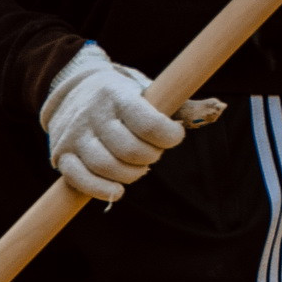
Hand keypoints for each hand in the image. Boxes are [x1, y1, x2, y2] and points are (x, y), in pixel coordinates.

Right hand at [40, 42, 186, 201]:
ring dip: (130, 176)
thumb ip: (175, 102)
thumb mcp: (144, 89)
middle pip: (129, 150)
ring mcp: (75, 136)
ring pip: (107, 167)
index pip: (148, 123)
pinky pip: (79, 179)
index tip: (174, 137)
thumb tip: (219, 110)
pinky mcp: (61, 154)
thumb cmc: (119, 95)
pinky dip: (101, 189)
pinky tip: (117, 192)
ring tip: (137, 170)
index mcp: (117, 95)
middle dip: (150, 158)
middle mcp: (94, 114)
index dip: (168, 137)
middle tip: (153, 154)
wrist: (70, 89)